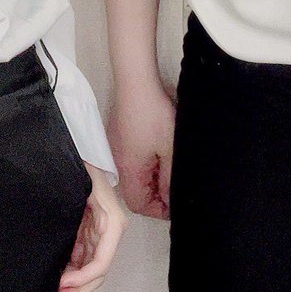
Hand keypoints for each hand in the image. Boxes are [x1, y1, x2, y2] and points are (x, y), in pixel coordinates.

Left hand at [58, 163, 127, 291]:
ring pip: (90, 267)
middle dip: (79, 288)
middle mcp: (108, 231)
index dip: (83, 278)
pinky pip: (82, 256)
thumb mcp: (83, 187)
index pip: (101, 263)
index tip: (63, 283)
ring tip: (56, 290)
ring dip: (74, 282)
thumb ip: (83, 212)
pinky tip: (58, 275)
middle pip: (97, 271)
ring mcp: (99, 232)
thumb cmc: (82, 165)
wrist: (79, 151)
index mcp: (112, 224)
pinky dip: (71, 268)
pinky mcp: (88, 229)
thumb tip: (84, 241)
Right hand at [107, 80, 174, 218]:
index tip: (175, 202)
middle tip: (175, 182)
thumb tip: (171, 200)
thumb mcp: (170, 150)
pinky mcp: (118, 135)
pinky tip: (159, 148)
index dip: (158, 210)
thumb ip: (170, 180)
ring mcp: (115, 147)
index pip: (139, 205)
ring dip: (152, 175)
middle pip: (135, 191)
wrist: (136, 82)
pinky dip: (145, 161)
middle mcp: (117, 162)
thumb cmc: (152, 113)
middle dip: (156, 193)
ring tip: (169, 162)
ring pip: (133, 174)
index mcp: (128, 170)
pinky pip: (130, 159)